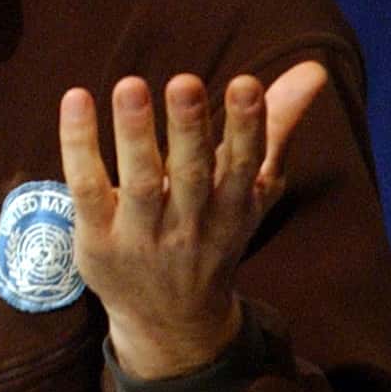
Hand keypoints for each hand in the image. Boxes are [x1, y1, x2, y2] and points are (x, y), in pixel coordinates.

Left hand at [58, 62, 327, 378]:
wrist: (172, 322)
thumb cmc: (213, 234)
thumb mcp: (252, 188)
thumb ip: (277, 125)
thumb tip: (314, 68)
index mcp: (234, 207)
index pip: (244, 164)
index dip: (248, 126)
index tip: (246, 82)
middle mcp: (191, 225)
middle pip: (192, 174)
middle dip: (190, 128)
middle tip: (185, 82)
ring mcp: (143, 236)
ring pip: (140, 183)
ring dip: (135, 133)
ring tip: (129, 85)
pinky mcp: (99, 240)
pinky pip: (88, 190)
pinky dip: (79, 147)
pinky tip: (75, 100)